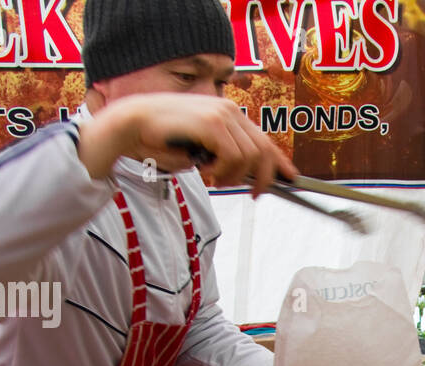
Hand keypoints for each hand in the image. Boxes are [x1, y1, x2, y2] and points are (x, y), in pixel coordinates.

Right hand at [79, 93, 297, 192]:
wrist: (133, 124)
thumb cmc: (162, 140)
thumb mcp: (200, 150)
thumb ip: (222, 156)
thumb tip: (245, 175)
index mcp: (228, 114)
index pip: (263, 139)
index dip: (279, 160)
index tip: (291, 178)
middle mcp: (229, 110)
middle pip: (263, 150)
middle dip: (263, 178)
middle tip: (253, 195)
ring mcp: (222, 114)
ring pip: (249, 157)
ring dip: (233, 176)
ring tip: (214, 178)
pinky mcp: (212, 123)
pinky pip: (233, 157)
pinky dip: (223, 170)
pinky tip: (206, 171)